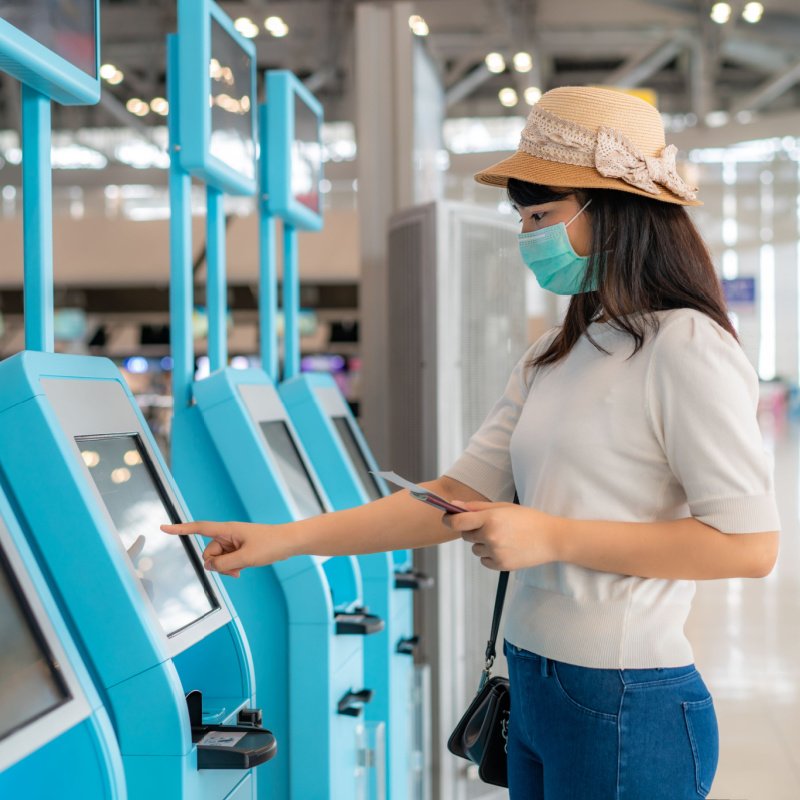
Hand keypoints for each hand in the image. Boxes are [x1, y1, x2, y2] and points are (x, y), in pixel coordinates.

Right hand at [160, 521, 294, 576]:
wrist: (288, 543)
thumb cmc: (270, 545)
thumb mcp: (245, 558)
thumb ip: (223, 564)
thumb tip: (208, 566)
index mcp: (227, 530)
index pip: (199, 528)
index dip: (181, 529)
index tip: (163, 528)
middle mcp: (227, 534)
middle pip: (208, 553)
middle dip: (217, 564)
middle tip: (235, 568)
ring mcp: (233, 542)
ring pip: (218, 560)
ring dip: (226, 568)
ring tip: (242, 569)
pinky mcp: (238, 549)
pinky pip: (226, 562)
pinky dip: (231, 568)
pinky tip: (241, 571)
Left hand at [441, 501, 560, 570]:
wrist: (552, 538)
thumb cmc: (528, 519)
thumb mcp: (503, 507)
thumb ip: (477, 508)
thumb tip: (453, 506)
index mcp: (490, 518)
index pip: (457, 522)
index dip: (448, 520)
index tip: (446, 518)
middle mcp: (490, 536)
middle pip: (465, 536)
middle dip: (472, 530)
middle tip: (489, 525)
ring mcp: (496, 552)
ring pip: (475, 549)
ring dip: (482, 543)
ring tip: (503, 537)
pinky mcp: (501, 566)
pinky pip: (484, 561)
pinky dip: (490, 555)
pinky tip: (506, 548)